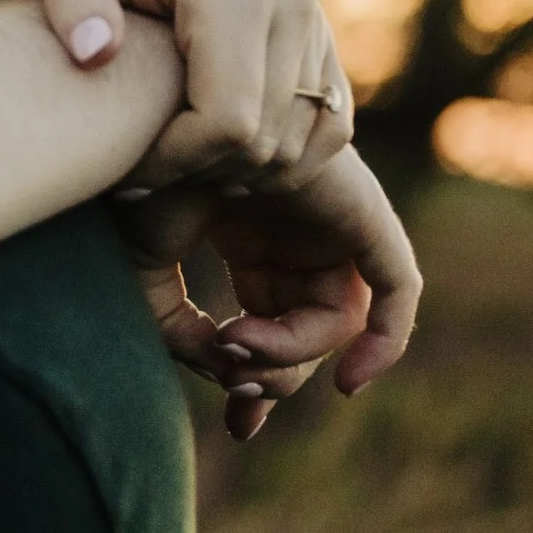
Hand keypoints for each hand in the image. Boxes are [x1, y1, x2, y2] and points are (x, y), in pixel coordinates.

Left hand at [28, 0, 353, 189]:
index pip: (228, 122)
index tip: (121, 171)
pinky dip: (276, 157)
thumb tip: (94, 55)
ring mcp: (315, 23)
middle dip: (199, 172)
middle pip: (267, 143)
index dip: (175, 163)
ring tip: (166, 160)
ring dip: (235, 170)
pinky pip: (327, 130)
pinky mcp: (322, 42)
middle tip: (136, 176)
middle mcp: (292, 3)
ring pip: (298, 146)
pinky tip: (208, 152)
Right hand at [108, 147, 420, 437]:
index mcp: (244, 227)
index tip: (233, 422)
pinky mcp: (360, 211)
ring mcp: (328, 217)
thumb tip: (221, 367)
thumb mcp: (143, 262)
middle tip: (235, 387)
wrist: (154, 110)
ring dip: (295, 352)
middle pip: (306, 325)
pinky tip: (350, 381)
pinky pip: (395, 286)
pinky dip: (387, 338)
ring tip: (240, 346)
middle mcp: (292, 225)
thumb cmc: (137, 171)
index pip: (267, 317)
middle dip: (277, 375)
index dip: (253, 375)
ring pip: (338, 314)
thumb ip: (174, 324)